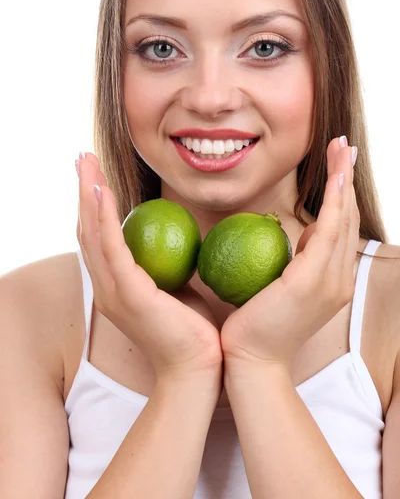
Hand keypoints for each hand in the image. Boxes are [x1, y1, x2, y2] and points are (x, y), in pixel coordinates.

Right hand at [76, 152, 222, 382]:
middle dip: (83, 191)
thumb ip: (171, 265)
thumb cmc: (192, 330)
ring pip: (92, 233)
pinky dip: (105, 216)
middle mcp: (106, 287)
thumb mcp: (179, 288)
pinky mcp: (127, 294)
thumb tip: (182, 241)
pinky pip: (112, 247)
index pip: (99, 238)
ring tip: (85, 163)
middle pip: (87, 229)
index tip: (95, 176)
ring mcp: (113, 291)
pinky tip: (103, 190)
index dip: (93, 206)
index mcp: (116, 286)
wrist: (198, 367)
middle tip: (81, 158)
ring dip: (88, 194)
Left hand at [220, 137, 359, 370]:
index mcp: (331, 280)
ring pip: (343, 219)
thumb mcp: (278, 287)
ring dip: (344, 180)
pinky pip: (328, 231)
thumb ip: (290, 261)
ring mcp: (331, 280)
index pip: (339, 229)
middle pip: (348, 218)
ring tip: (343, 148)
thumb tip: (290, 235)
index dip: (341, 196)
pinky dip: (334, 202)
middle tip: (344, 146)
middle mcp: (339, 278)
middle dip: (346, 179)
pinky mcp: (313, 280)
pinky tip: (336, 177)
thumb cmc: (256, 324)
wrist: (251, 360)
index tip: (337, 167)